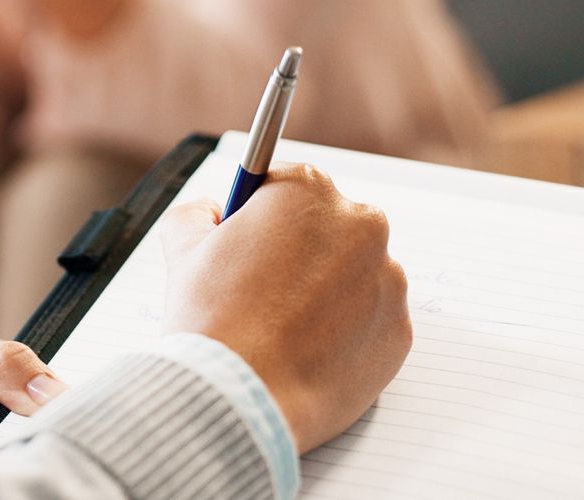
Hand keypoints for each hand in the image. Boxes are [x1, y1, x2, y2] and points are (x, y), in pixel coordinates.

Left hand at [0, 333, 63, 499]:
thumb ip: (0, 365)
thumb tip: (52, 391)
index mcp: (4, 398)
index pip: (59, 414)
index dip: (72, 420)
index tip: (80, 423)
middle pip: (42, 458)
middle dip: (45, 458)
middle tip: (31, 452)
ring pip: (14, 489)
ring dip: (13, 484)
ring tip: (1, 471)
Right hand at [158, 166, 412, 450]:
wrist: (242, 397)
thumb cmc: (213, 320)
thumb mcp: (182, 247)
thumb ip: (199, 213)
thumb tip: (213, 213)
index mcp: (307, 190)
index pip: (285, 187)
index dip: (259, 217)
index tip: (249, 241)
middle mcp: (360, 224)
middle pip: (327, 226)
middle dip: (300, 249)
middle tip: (262, 288)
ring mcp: (388, 278)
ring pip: (354, 273)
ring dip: (326, 289)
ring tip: (282, 327)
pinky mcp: (400, 329)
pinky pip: (372, 318)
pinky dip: (346, 330)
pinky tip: (307, 349)